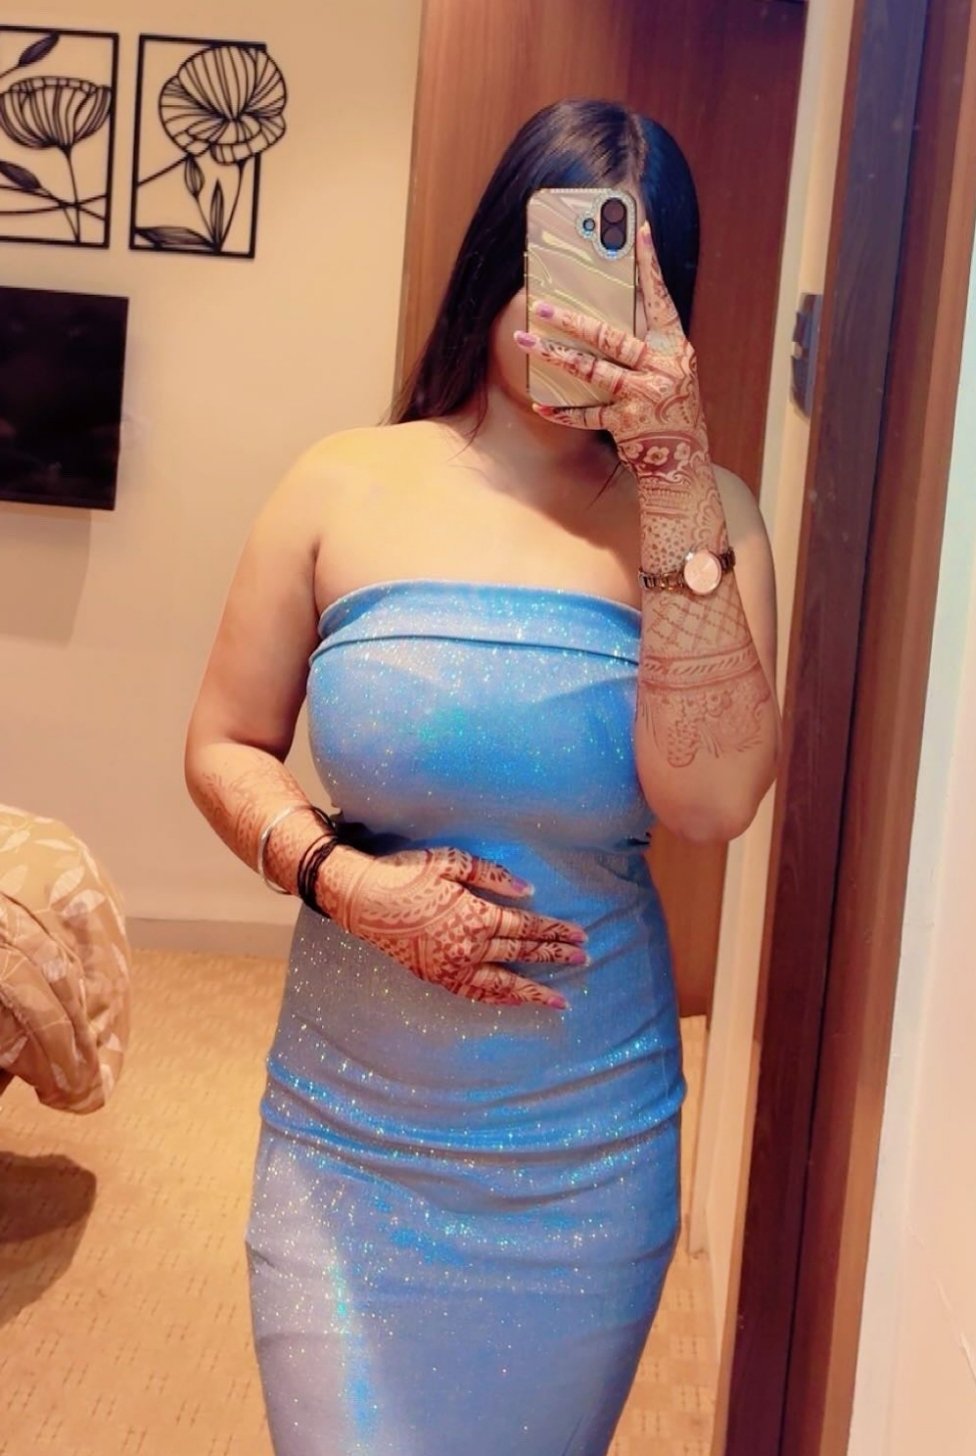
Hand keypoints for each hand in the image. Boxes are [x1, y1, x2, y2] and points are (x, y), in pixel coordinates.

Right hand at [317, 845, 586, 1008]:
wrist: (362, 900)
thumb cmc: (407, 874)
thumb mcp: (452, 863)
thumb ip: (492, 876)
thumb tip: (528, 890)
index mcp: (476, 916)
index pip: (526, 927)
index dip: (555, 931)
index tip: (579, 936)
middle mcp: (469, 948)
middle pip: (521, 953)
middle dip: (554, 956)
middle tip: (583, 959)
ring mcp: (452, 968)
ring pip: (503, 984)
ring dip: (533, 991)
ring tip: (560, 1000)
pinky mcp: (436, 978)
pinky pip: (475, 994)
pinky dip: (499, 1000)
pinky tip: (514, 1002)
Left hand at [514, 220, 710, 488]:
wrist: (684, 463)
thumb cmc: (672, 413)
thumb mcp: (671, 373)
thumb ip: (647, 347)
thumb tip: (606, 318)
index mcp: (674, 348)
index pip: (660, 299)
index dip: (649, 265)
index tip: (637, 231)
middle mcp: (662, 367)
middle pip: (611, 335)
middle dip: (571, 319)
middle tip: (539, 305)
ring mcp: (645, 395)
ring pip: (592, 369)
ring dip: (555, 354)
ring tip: (526, 340)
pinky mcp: (628, 422)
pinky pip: (587, 414)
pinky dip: (563, 410)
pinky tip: (540, 403)